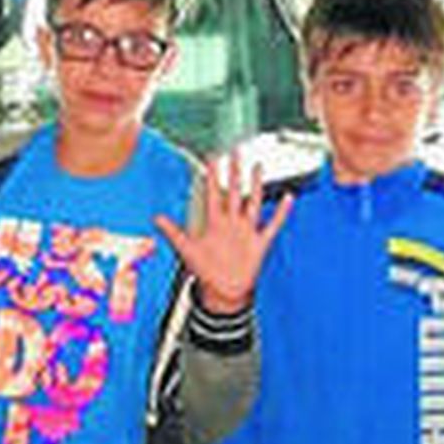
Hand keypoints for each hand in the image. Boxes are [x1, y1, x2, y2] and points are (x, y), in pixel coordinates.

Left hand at [155, 149, 293, 314]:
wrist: (224, 291)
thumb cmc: (206, 271)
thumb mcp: (187, 250)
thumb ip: (173, 232)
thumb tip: (155, 218)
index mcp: (215, 223)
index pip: (213, 193)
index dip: (212, 175)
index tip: (212, 158)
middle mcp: (232, 223)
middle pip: (233, 191)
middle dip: (234, 171)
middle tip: (235, 151)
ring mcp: (246, 231)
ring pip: (252, 203)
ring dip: (255, 186)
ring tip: (258, 167)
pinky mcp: (259, 243)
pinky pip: (272, 225)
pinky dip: (281, 213)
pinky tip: (287, 199)